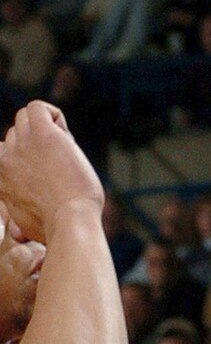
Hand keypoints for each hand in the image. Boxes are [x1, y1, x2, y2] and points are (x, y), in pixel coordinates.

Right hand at [0, 101, 103, 239]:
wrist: (70, 222)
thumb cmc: (55, 229)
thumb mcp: (27, 228)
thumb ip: (18, 223)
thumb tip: (16, 235)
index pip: (2, 154)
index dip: (22, 159)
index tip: (40, 173)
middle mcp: (3, 159)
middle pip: (16, 135)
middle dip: (37, 145)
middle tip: (58, 165)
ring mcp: (21, 144)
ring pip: (24, 117)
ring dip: (46, 128)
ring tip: (64, 151)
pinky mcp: (43, 135)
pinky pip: (38, 107)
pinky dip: (53, 116)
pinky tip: (66, 137)